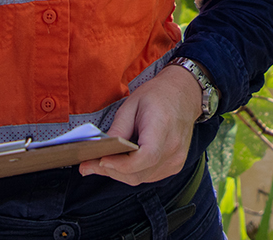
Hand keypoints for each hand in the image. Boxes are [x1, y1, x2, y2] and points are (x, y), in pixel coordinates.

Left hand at [79, 64, 203, 185]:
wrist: (184, 94)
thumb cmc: (157, 96)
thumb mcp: (132, 104)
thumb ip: (118, 130)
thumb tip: (100, 152)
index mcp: (163, 128)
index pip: (145, 157)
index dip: (121, 164)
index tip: (100, 160)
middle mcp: (173, 148)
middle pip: (138, 173)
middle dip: (111, 171)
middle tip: (87, 165)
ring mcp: (176, 159)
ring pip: (141, 178)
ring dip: (119, 174)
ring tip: (101, 163)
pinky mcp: (175, 165)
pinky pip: (149, 177)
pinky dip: (132, 172)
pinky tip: (121, 162)